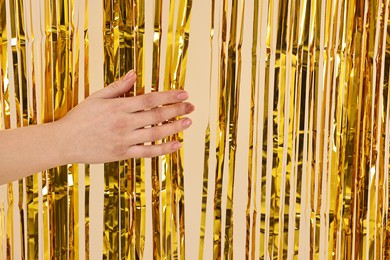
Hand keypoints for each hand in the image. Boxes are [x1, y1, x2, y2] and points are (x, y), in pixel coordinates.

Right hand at [57, 70, 193, 162]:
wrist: (64, 142)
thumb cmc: (80, 117)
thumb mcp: (97, 98)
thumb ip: (118, 87)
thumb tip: (135, 74)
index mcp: (119, 107)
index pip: (150, 99)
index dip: (169, 96)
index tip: (184, 93)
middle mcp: (124, 123)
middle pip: (157, 116)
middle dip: (177, 110)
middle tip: (191, 107)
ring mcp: (124, 140)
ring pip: (155, 134)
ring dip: (174, 128)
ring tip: (188, 122)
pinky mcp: (123, 154)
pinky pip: (147, 152)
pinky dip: (163, 149)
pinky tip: (176, 144)